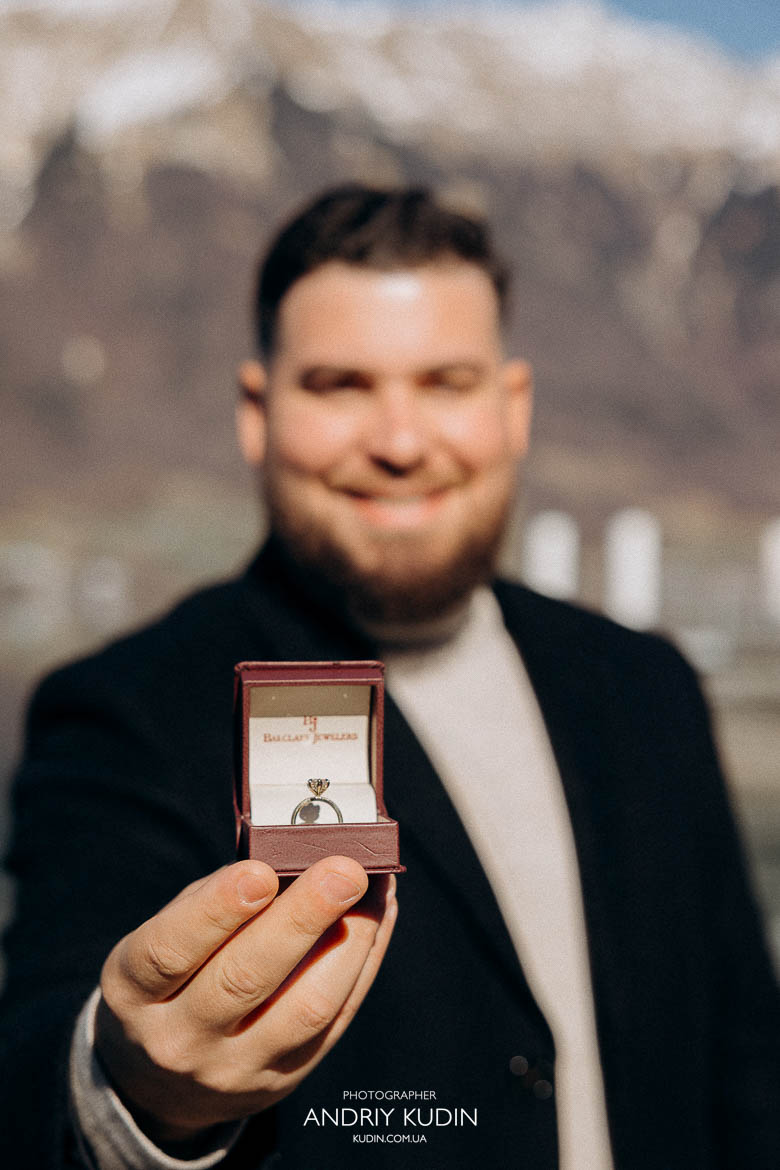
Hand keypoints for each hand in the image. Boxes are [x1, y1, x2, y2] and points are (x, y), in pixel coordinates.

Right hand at [95, 857, 395, 1145]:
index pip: (170, 952)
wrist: (160, 1081)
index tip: (260, 871)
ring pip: (304, 1010)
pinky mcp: (283, 1080)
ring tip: (374, 890)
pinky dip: (363, 963)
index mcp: (133, 992)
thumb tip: (291, 855)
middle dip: (301, 918)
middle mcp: (178, 1039)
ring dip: (349, 943)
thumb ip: (216, 899)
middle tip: (343, 870)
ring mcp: (233, 1069)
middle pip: (244, 980)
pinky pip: (335, 1021)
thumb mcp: (163, 935)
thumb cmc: (171, 977)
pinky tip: (377, 917)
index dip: (217, 910)